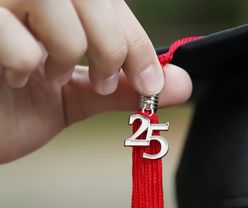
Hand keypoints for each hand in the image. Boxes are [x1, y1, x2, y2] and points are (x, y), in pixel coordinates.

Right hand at [0, 0, 191, 163]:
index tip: (151, 84)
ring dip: (67, 49)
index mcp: (53, 3)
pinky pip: (16, 38)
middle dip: (111, 46)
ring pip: (53, 0)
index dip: (137, 41)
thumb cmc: (13, 108)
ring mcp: (0, 3)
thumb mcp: (75, 97)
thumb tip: (181, 84)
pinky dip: (26, 67)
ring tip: (52, 76)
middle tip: (103, 82)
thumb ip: (123, 89)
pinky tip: (15, 79)